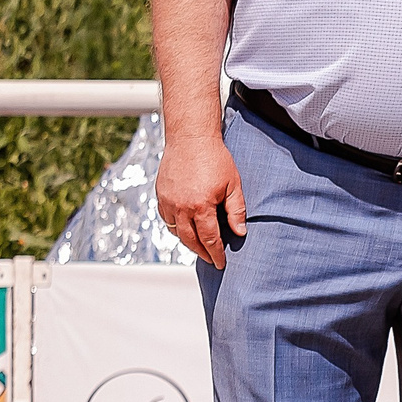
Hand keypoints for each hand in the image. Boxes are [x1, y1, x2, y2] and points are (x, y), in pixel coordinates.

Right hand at [158, 130, 246, 268]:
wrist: (190, 137)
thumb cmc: (215, 157)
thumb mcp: (233, 184)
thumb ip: (236, 211)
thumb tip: (240, 233)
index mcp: (201, 206)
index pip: (210, 239)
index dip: (216, 254)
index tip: (220, 264)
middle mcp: (181, 207)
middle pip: (191, 240)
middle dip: (202, 253)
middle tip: (211, 260)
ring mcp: (168, 202)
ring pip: (177, 232)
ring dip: (188, 242)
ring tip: (200, 247)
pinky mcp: (161, 195)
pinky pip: (167, 219)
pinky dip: (176, 228)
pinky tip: (185, 229)